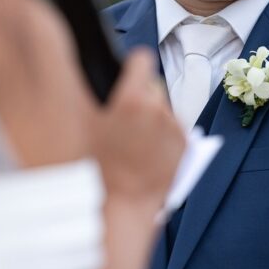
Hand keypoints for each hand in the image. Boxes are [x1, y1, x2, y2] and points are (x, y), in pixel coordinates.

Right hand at [92, 48, 183, 206]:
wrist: (120, 208)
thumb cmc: (96, 171)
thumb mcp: (83, 126)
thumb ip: (92, 96)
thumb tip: (94, 80)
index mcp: (131, 100)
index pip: (142, 60)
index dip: (133, 66)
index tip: (127, 73)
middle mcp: (157, 109)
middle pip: (153, 87)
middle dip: (142, 97)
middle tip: (124, 119)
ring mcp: (173, 128)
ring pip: (164, 109)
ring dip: (153, 118)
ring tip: (135, 142)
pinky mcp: (185, 145)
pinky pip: (174, 129)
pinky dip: (164, 136)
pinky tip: (148, 152)